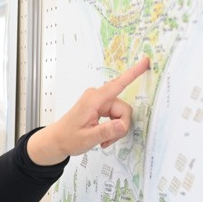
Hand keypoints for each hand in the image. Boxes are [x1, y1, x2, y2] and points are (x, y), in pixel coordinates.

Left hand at [27, 57, 150, 165]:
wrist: (57, 140)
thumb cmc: (68, 138)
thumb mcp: (87, 138)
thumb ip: (106, 132)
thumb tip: (122, 125)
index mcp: (93, 100)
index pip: (117, 84)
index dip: (133, 73)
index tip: (145, 61)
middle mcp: (97, 97)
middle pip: (123, 109)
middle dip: (120, 126)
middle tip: (108, 140)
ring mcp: (98, 101)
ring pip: (121, 114)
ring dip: (116, 129)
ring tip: (103, 139)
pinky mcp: (100, 106)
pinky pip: (116, 115)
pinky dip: (113, 128)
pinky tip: (104, 136)